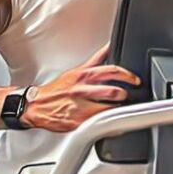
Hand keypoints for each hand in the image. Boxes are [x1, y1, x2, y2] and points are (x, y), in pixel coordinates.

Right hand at [21, 43, 140, 131]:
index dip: (127, 75)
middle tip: (128, 96)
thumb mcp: (76, 71)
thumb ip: (95, 60)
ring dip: (118, 109)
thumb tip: (109, 47)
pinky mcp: (78, 121)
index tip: (135, 80)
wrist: (37, 105)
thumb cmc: (57, 89)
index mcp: (84, 75)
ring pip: (107, 108)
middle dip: (124, 94)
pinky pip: (99, 124)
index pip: (111, 70)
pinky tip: (113, 125)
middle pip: (111, 90)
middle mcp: (82, 89)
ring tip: (119, 109)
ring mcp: (81, 106)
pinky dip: (110, 126)